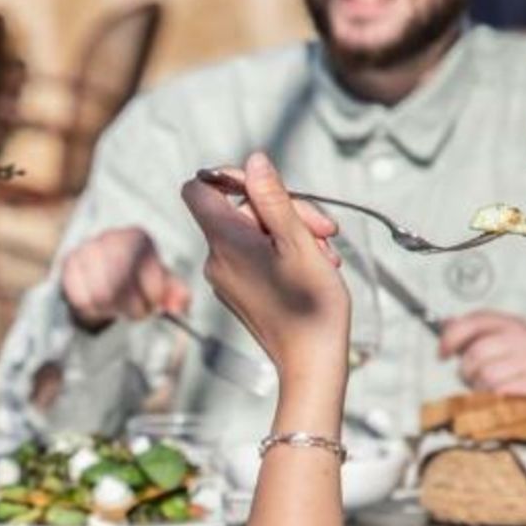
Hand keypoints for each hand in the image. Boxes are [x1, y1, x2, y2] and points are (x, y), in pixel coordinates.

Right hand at [59, 227, 189, 329]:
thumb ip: (177, 296)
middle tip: (137, 312)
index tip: (153, 305)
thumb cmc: (139, 282)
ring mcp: (87, 249)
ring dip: (113, 310)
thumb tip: (179, 307)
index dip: (152, 297)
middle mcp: (111, 237)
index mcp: (138, 238)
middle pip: (122, 285)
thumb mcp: (163, 286)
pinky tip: (101, 305)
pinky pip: (81, 299)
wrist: (105, 274)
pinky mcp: (69, 264)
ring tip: (118, 307)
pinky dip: (94, 310)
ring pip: (101, 296)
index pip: (145, 272)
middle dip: (133, 307)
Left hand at [180, 153, 346, 388]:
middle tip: (325, 230)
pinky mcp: (240, 292)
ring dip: (293, 233)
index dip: (228, 177)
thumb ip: (273, 197)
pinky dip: (285, 254)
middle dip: (284, 210)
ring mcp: (226, 278)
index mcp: (225, 242)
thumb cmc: (310, 306)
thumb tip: (254, 160)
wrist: (311, 364)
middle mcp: (216, 259)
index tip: (267, 185)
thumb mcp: (298, 241)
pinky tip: (315, 267)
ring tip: (327, 254)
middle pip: (239, 210)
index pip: (198, 189)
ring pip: (254, 233)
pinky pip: (256, 257)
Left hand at [437, 311, 525, 394]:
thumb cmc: (509, 370)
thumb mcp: (489, 347)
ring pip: (486, 374)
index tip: (442, 352)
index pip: (476, 321)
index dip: (452, 336)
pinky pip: (498, 392)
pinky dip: (492, 398)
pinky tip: (499, 396)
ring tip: (487, 386)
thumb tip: (446, 323)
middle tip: (471, 376)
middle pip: (477, 351)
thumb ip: (468, 335)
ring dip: (479, 385)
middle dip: (466, 368)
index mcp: (514, 324)